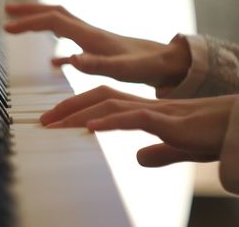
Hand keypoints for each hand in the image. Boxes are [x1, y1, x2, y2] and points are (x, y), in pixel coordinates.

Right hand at [4, 3, 191, 93]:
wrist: (169, 63)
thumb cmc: (148, 67)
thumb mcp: (124, 69)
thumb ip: (98, 65)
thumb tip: (71, 60)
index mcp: (90, 36)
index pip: (53, 20)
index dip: (28, 22)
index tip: (7, 28)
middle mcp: (89, 33)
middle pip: (53, 13)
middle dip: (29, 12)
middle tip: (7, 13)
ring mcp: (93, 40)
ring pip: (60, 24)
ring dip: (39, 22)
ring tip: (21, 27)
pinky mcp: (98, 51)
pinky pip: (72, 44)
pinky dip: (56, 48)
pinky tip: (53, 62)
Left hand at [41, 86, 237, 166]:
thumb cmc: (212, 133)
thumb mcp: (179, 146)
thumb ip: (159, 151)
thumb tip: (139, 159)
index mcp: (143, 110)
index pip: (102, 102)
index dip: (77, 109)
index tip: (54, 122)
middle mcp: (144, 105)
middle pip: (98, 97)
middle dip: (68, 107)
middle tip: (42, 122)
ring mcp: (155, 111)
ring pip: (109, 103)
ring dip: (79, 113)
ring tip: (55, 124)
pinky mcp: (168, 121)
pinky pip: (134, 117)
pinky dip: (110, 121)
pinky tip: (91, 127)